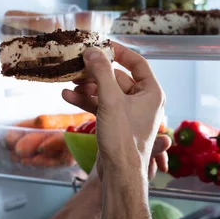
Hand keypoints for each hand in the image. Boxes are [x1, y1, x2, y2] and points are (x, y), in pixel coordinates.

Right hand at [62, 42, 165, 176]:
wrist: (119, 174)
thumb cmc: (123, 139)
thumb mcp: (110, 100)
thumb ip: (101, 72)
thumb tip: (92, 51)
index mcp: (151, 92)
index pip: (137, 62)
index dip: (119, 51)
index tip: (101, 44)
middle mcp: (143, 101)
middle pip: (117, 77)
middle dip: (96, 72)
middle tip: (78, 65)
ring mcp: (129, 113)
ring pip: (106, 91)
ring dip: (87, 87)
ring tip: (69, 83)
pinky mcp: (116, 123)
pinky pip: (100, 105)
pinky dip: (86, 101)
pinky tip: (68, 96)